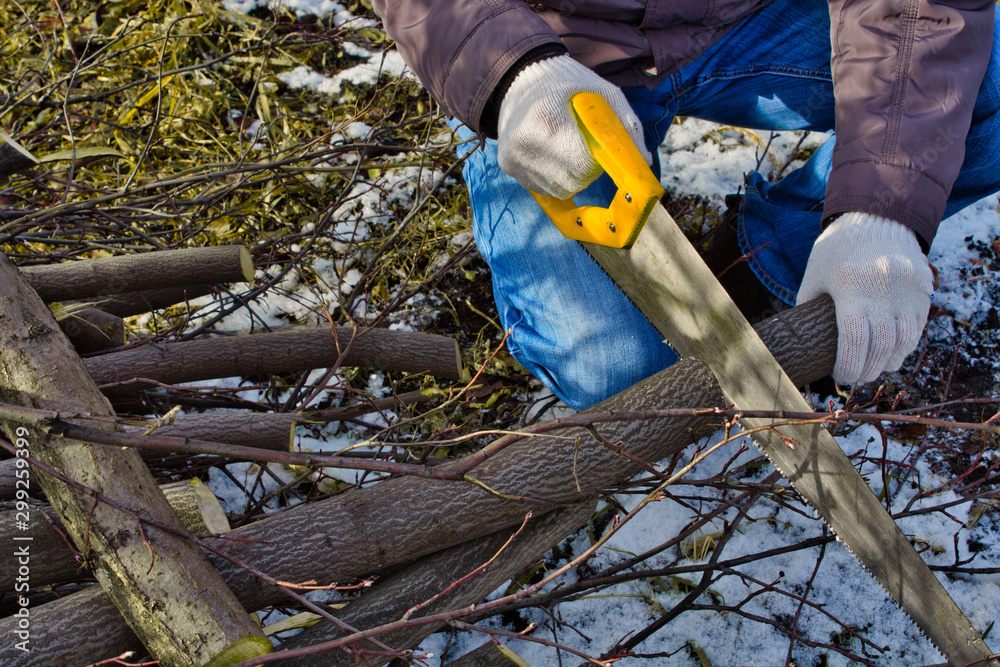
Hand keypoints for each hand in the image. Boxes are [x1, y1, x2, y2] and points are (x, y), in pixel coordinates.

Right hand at [497, 54, 649, 198]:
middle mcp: (524, 143)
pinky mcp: (507, 166)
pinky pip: (543, 187)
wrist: (519, 77)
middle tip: (585, 146)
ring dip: (572, 176)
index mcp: (546, 119)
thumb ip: (626, 125)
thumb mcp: (602, 92)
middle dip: (587, 171)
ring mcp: (513, 157)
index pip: (582, 164)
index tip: (598, 146)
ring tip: (568, 148)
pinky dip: (556, 177)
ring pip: (559, 189)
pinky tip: (553, 153)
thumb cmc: (567, 83)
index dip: (598, 161)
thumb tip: (644, 160)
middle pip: (572, 181)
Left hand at [797, 212, 933, 384]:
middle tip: (856, 378)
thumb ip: (807, 305)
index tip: (840, 376)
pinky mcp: (924, 288)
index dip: (847, 364)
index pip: (853, 338)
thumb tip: (796, 339)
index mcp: (851, 284)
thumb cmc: (837, 249)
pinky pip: (918, 327)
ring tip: (875, 369)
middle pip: (880, 345)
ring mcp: (908, 288)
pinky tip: (892, 354)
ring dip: (889, 362)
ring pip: (904, 340)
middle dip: (868, 369)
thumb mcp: (815, 274)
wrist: (878, 216)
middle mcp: (883, 287)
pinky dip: (905, 346)